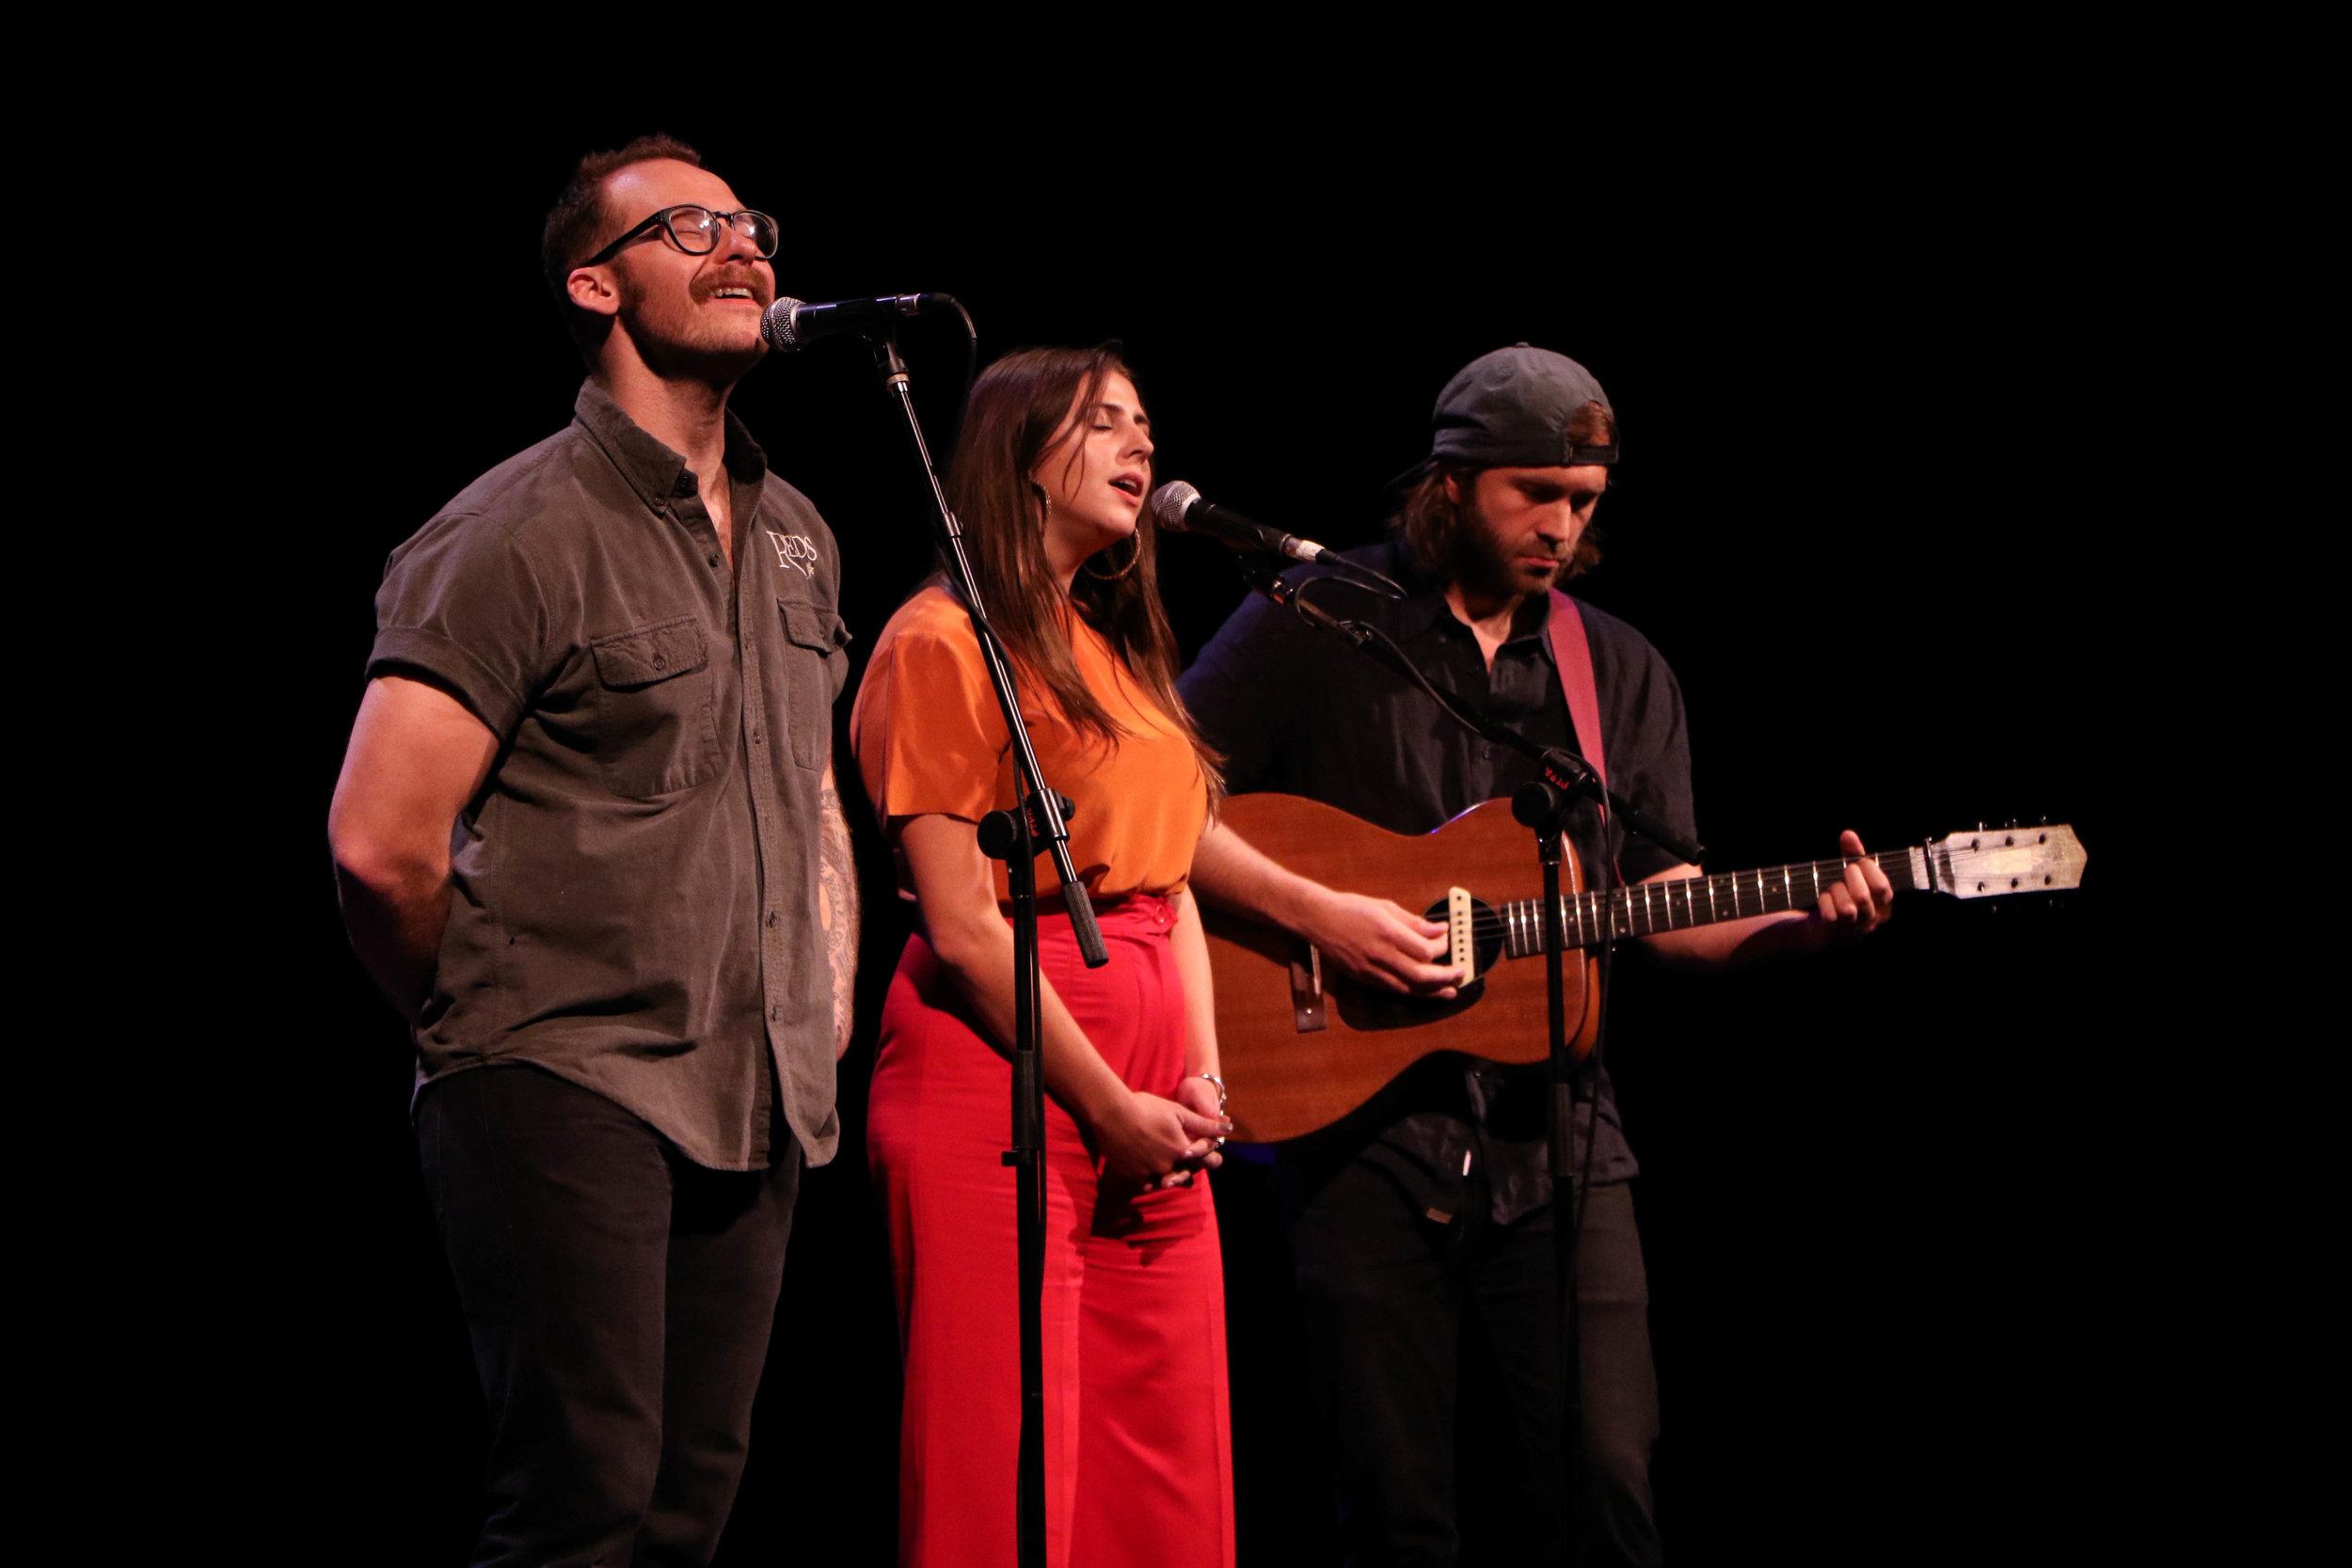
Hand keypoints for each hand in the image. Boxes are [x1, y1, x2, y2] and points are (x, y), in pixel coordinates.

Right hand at [1092, 1090, 1229, 1186]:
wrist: (1112, 1113)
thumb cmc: (1146, 1108)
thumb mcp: (1178, 1112)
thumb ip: (1204, 1124)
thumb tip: (1229, 1128)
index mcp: (1182, 1150)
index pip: (1205, 1160)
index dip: (1210, 1157)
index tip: (1211, 1155)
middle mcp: (1168, 1166)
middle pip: (1188, 1173)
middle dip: (1192, 1168)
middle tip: (1190, 1160)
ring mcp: (1150, 1174)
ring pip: (1168, 1181)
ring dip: (1174, 1176)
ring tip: (1175, 1172)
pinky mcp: (1133, 1177)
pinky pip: (1148, 1185)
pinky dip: (1153, 1181)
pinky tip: (1154, 1175)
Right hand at [1309, 891, 1462, 997]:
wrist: (1318, 919)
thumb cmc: (1351, 908)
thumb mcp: (1385, 907)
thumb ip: (1414, 922)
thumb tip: (1440, 930)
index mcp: (1388, 933)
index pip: (1425, 950)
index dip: (1441, 948)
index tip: (1446, 940)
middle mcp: (1381, 955)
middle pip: (1421, 975)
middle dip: (1445, 977)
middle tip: (1460, 973)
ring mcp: (1371, 970)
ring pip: (1409, 989)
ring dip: (1433, 992)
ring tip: (1450, 991)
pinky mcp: (1364, 978)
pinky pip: (1394, 990)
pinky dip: (1412, 992)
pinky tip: (1423, 991)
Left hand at [1814, 829, 1894, 942]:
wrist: (1819, 927)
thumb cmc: (1842, 897)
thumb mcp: (1852, 875)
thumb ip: (1853, 854)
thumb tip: (1848, 834)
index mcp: (1883, 907)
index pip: (1882, 888)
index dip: (1868, 870)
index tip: (1857, 862)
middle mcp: (1871, 922)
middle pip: (1864, 897)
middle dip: (1851, 878)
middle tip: (1845, 871)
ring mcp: (1852, 931)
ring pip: (1847, 909)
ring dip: (1837, 891)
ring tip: (1834, 887)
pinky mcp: (1833, 935)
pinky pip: (1830, 916)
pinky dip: (1825, 902)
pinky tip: (1824, 898)